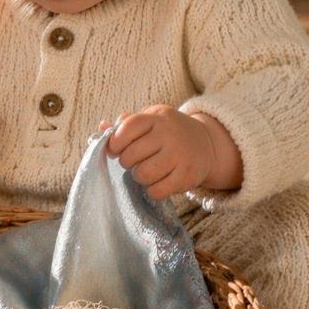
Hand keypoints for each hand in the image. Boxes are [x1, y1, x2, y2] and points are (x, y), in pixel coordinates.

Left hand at [98, 105, 216, 199]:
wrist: (206, 143)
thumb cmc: (168, 132)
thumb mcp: (150, 121)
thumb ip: (125, 125)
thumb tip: (102, 127)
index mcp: (157, 118)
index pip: (127, 128)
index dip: (115, 142)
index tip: (115, 149)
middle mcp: (170, 135)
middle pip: (131, 155)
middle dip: (127, 162)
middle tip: (134, 161)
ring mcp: (180, 156)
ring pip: (143, 175)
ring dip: (139, 176)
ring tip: (145, 171)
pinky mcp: (187, 176)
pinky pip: (157, 191)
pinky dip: (152, 190)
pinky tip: (157, 182)